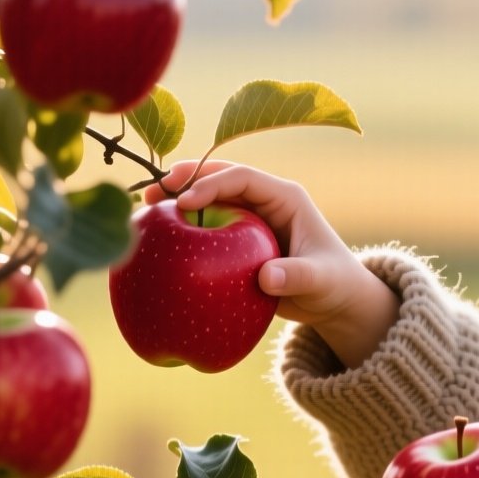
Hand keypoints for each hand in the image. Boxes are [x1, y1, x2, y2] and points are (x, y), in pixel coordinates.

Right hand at [142, 160, 382, 331]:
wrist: (333, 299)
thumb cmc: (333, 283)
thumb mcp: (320, 280)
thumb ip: (297, 276)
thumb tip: (266, 278)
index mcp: (284, 197)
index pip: (243, 178)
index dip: (212, 183)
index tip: (185, 201)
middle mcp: (263, 201)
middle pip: (218, 178)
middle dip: (184, 179)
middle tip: (152, 192)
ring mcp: (247, 219)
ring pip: (206, 200)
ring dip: (176, 200)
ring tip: (144, 208)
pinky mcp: (235, 239)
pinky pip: (204, 228)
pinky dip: (182, 229)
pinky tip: (156, 240)